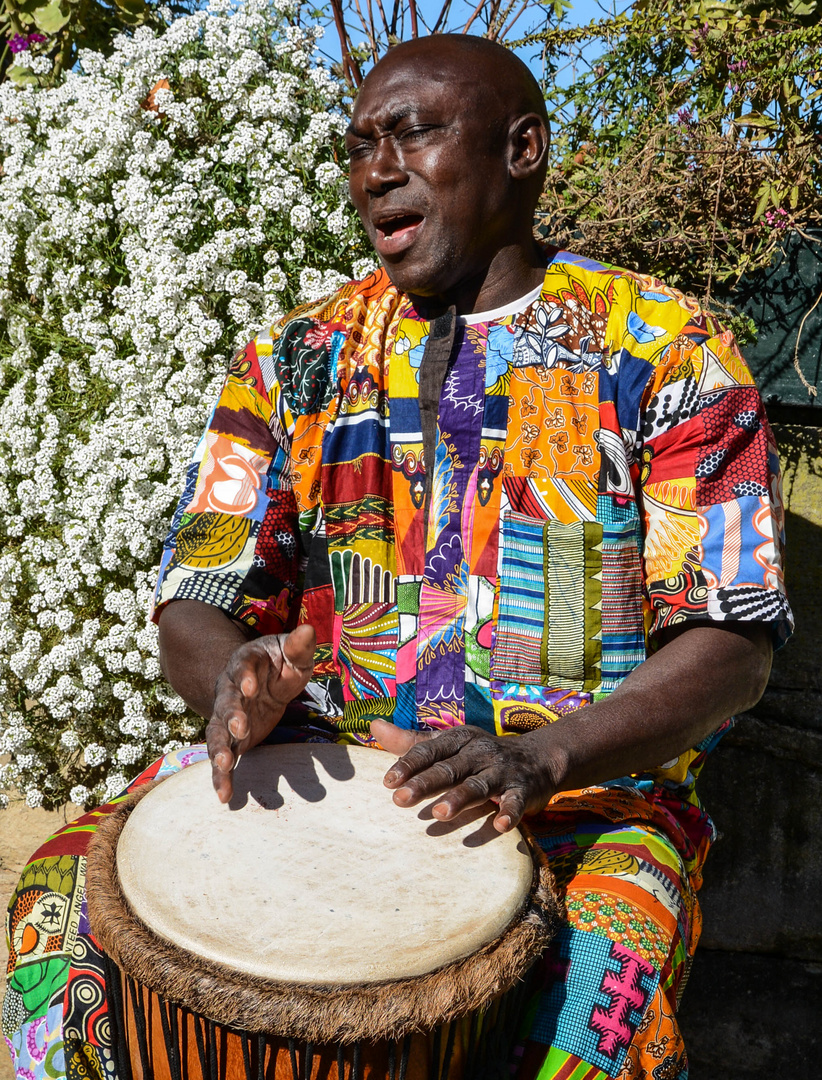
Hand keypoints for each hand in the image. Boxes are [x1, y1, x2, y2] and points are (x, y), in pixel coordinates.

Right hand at [206, 624, 315, 801]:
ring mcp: (226, 716)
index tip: (251, 689)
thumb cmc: (281, 664)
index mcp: (246, 664)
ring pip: (217, 732)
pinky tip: (225, 796)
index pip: (243, 668)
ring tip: (224, 766)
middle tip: (240, 729)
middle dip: (231, 716)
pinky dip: (221, 776)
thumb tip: (308, 629)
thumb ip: (299, 646)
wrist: (263, 679)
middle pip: (226, 702)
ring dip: (219, 749)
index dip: (245, 677)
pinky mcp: (231, 739)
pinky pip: (223, 757)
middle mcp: (230, 690)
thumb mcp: (293, 654)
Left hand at [372, 719, 557, 832]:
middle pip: (448, 768)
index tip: (388, 781)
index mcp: (459, 739)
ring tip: (440, 813)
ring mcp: (502, 770)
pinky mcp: (523, 789)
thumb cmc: (481, 753)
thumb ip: (412, 741)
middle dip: (425, 783)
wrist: (539, 756)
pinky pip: (516, 801)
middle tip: (400, 800)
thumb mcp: (450, 743)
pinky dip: (509, 812)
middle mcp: (479, 752)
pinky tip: (500, 825)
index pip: (429, 750)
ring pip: (478, 785)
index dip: (409, 764)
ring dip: (459, 798)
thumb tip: (374, 725)